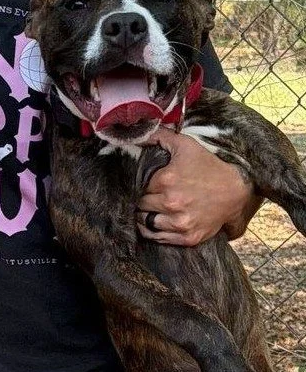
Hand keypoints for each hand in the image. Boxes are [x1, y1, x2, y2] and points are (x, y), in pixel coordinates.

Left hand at [137, 128, 258, 245]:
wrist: (235, 190)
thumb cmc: (208, 165)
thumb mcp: (184, 144)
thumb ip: (158, 136)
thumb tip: (138, 133)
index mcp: (166, 180)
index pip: (137, 185)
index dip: (136, 183)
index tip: (139, 182)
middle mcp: (172, 203)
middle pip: (140, 204)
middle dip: (140, 199)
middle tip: (144, 195)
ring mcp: (180, 223)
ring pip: (146, 223)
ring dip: (143, 216)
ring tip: (146, 209)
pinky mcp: (189, 237)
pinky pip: (159, 238)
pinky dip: (153, 232)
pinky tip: (154, 223)